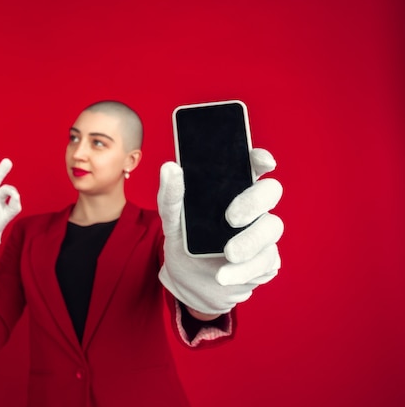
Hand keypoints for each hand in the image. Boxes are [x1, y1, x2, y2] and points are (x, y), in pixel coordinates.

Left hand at [157, 148, 283, 314]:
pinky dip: (243, 271)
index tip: (263, 162)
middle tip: (231, 218)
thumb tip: (169, 168)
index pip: (253, 164)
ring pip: (273, 228)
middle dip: (253, 202)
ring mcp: (263, 233)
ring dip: (250, 242)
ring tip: (227, 254)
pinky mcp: (267, 260)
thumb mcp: (172, 221)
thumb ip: (171, 197)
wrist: (190, 283)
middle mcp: (252, 207)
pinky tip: (224, 276)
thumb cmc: (185, 243)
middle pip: (271, 191)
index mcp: (232, 189)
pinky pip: (267, 262)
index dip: (261, 159)